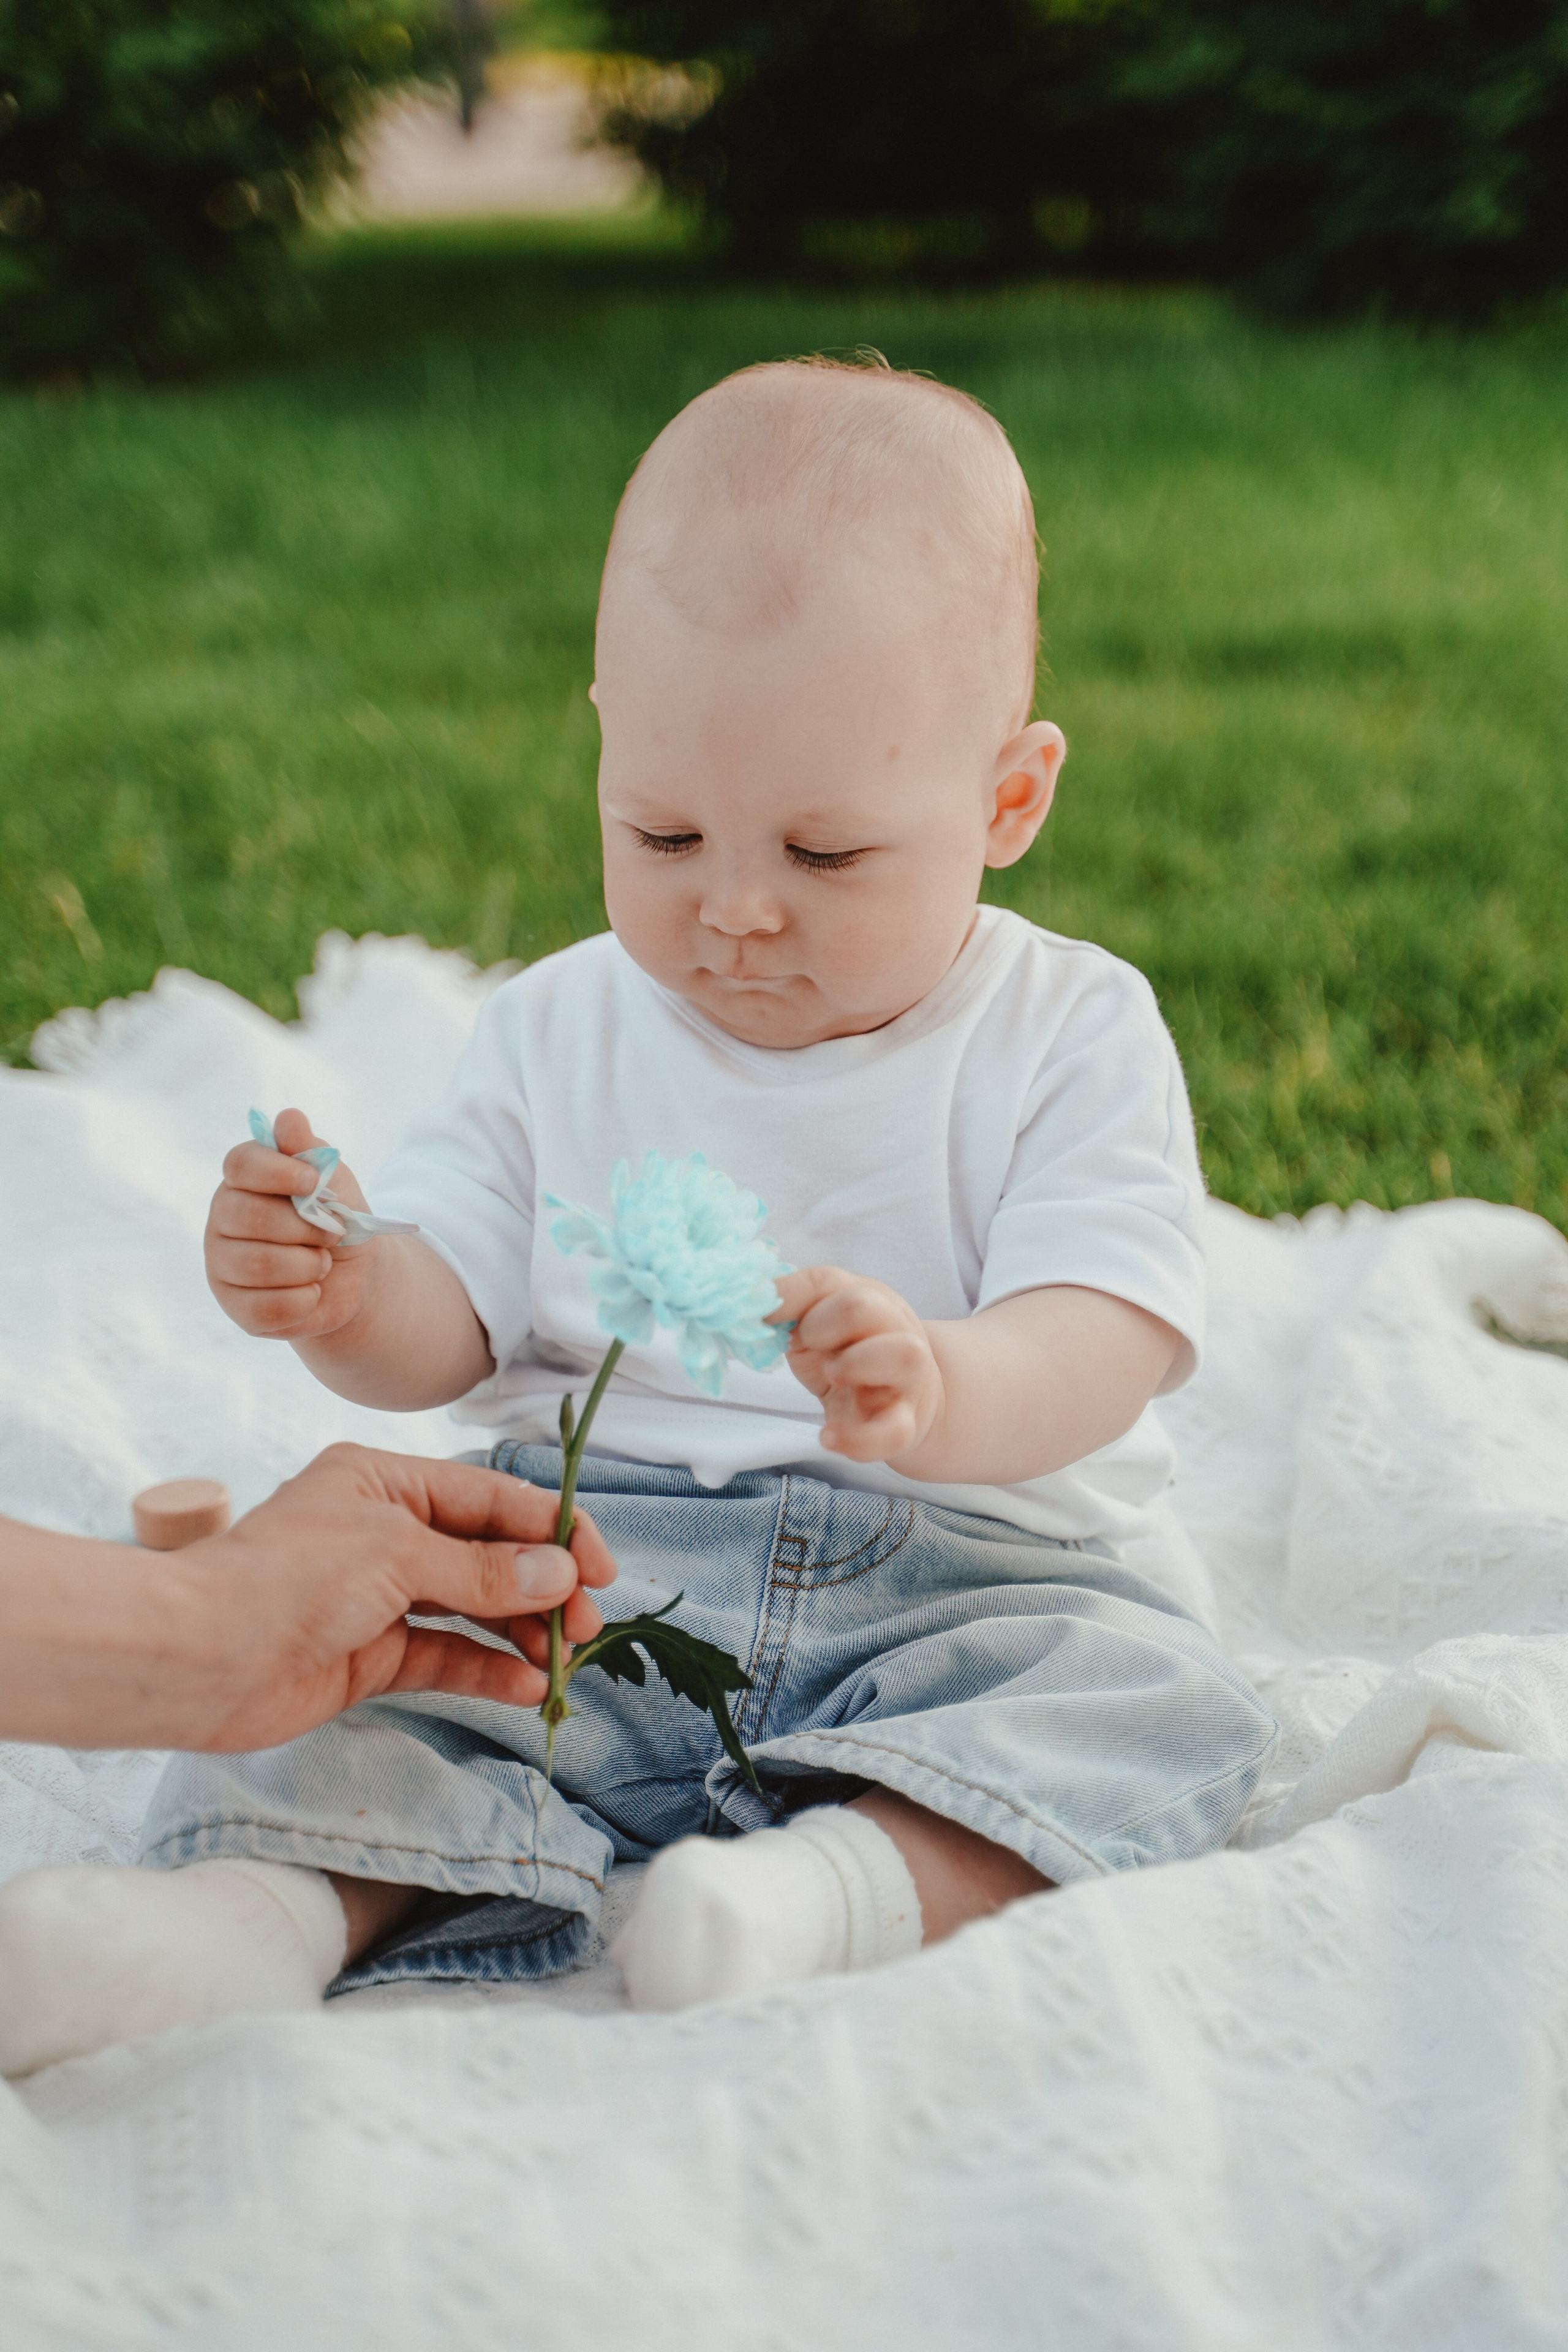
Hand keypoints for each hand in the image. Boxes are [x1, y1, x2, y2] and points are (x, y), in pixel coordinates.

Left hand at [176, 1444, 617, 1750]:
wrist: (199, 1658)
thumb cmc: (287, 1579)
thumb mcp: (397, 1555)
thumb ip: (483, 1569)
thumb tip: (558, 1572)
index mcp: (385, 1483)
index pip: (489, 1499)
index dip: (551, 1530)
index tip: (600, 1569)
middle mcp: (386, 1533)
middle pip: (488, 1554)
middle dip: (543, 1587)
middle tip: (586, 1626)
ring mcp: (379, 1597)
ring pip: (473, 1608)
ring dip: (522, 1632)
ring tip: (564, 1660)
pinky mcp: (371, 1655)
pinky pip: (445, 1657)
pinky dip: (487, 1670)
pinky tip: (524, 1687)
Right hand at [205, 1106, 378, 1341]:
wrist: (352, 1276)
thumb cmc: (336, 1218)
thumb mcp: (334, 1181)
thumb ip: (310, 1152)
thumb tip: (289, 1118)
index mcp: (244, 1179)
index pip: (240, 1164)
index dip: (278, 1172)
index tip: (315, 1182)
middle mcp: (222, 1218)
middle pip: (249, 1216)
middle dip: (305, 1228)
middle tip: (332, 1234)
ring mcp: (222, 1263)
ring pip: (258, 1265)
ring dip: (308, 1266)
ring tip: (322, 1263)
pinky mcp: (235, 1306)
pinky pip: (264, 1307)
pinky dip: (303, 1300)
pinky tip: (311, 1292)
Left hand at [771, 1266, 943, 1464]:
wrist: (908, 1399)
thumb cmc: (852, 1354)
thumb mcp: (821, 1327)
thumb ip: (792, 1311)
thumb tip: (751, 1304)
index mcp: (868, 1298)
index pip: (825, 1282)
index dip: (786, 1297)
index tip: (758, 1316)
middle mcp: (893, 1329)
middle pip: (863, 1306)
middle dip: (819, 1325)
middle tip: (805, 1345)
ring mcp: (905, 1377)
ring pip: (903, 1357)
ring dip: (854, 1364)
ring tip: (831, 1377)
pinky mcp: (906, 1424)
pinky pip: (894, 1432)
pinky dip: (858, 1438)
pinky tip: (827, 1437)